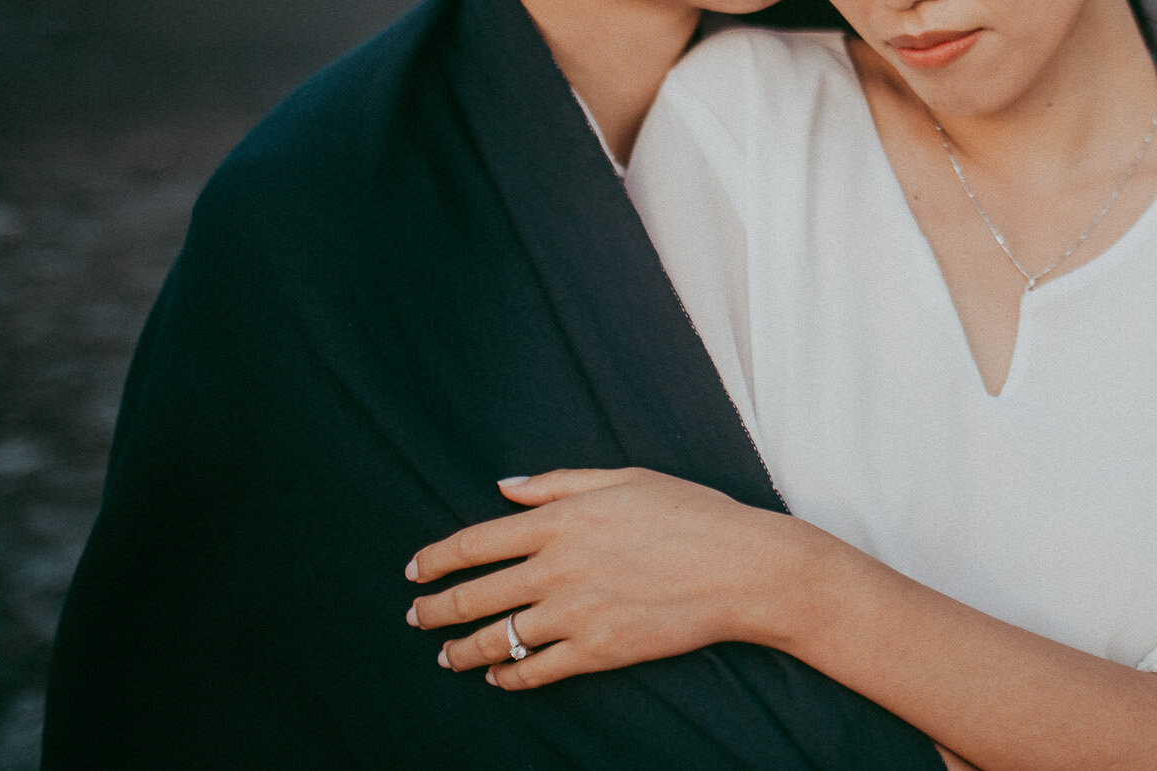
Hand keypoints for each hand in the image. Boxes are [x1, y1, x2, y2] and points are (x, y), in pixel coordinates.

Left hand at [405, 468, 815, 689]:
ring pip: (496, 640)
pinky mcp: (597, 651)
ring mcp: (574, 614)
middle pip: (474, 596)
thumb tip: (504, 487)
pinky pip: (535, 671)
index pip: (475, 543)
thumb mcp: (625, 479)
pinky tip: (498, 677)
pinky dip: (508, 678)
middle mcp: (556, 569)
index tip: (415, 570)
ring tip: (446, 656)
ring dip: (462, 651)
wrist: (741, 567)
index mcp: (559, 521)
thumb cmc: (691, 513)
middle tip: (417, 617)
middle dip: (435, 610)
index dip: (436, 559)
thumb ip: (557, 483)